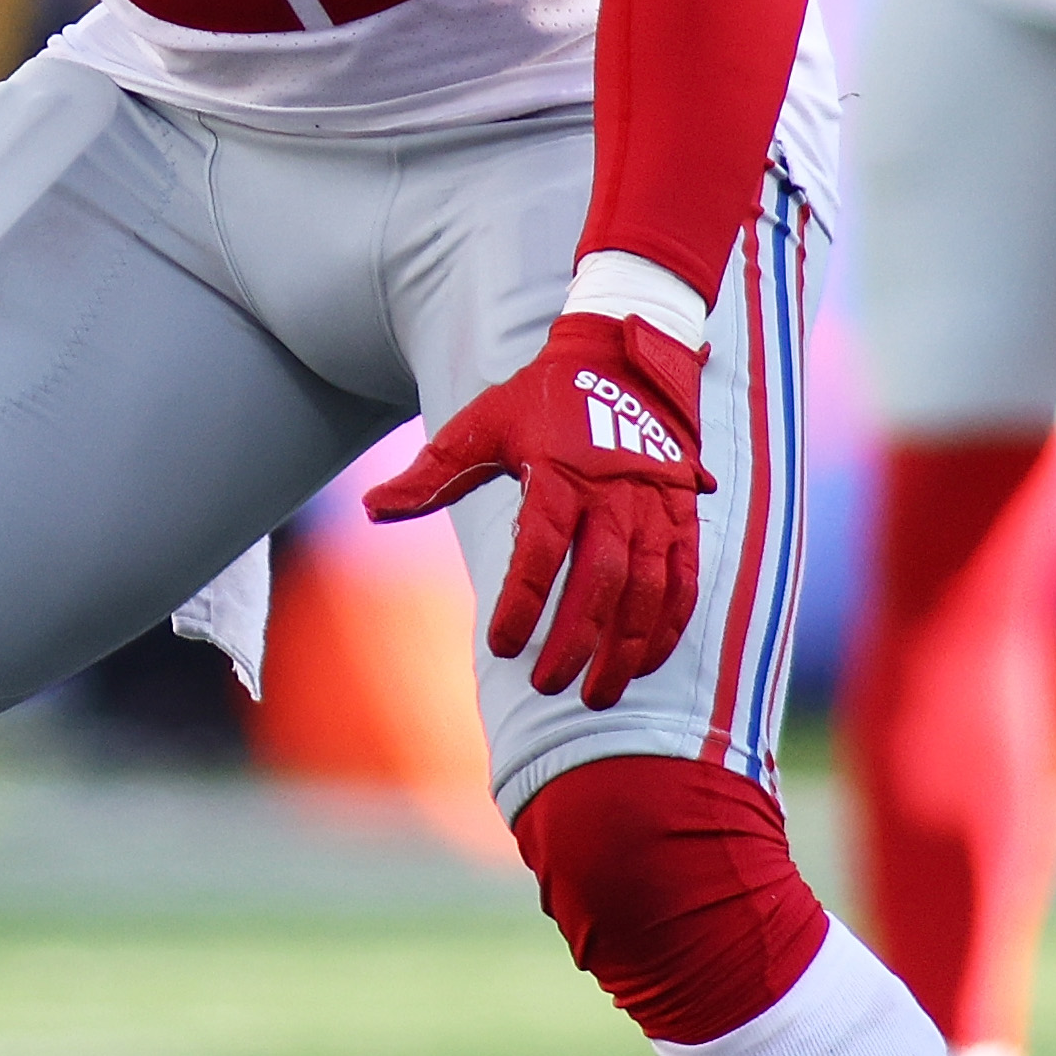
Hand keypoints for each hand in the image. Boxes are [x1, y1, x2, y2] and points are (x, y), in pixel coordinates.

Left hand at [365, 307, 713, 709]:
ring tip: (597, 695)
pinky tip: (642, 664)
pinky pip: (683, 581)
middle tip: (546, 684)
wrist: (624, 360)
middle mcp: (614, 494)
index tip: (500, 645)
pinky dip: (667, 628)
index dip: (522, 602)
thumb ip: (431, 474)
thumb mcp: (483, 425)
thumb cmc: (543, 399)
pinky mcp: (681, 516)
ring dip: (624, 649)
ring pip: (646, 591)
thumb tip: (371, 509)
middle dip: (575, 642)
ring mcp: (654, 508)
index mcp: (560, 472)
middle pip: (599, 581)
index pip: (541, 549)